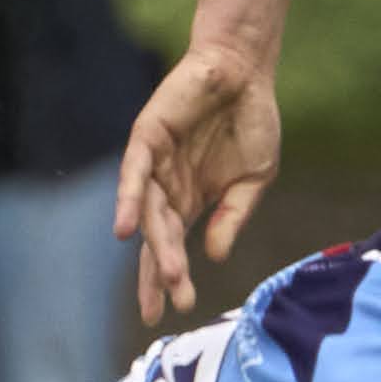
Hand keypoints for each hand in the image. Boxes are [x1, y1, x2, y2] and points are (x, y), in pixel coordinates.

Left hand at [116, 40, 283, 322]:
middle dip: (159, 274)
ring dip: (157, 245)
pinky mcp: (147, 137)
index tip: (179, 308)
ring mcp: (155, 164)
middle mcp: (168, 188)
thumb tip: (214, 256)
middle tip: (159, 309)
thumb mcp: (253, 179)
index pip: (174, 247)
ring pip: (151, 213)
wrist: (245, 72)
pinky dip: (130, 200)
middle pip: (157, 239)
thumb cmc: (251, 122)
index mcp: (191, 201)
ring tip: (167, 276)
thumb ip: (232, 216)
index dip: (173, 277)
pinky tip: (127, 228)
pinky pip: (134, 173)